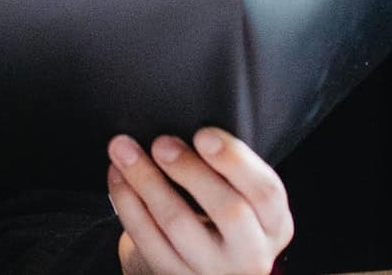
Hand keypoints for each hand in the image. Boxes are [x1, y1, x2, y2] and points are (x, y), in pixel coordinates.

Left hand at [106, 128, 292, 274]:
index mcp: (274, 225)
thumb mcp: (242, 196)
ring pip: (178, 224)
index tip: (204, 134)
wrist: (202, 266)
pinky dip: (127, 202)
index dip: (235, 160)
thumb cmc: (222, 218)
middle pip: (227, 210)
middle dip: (190, 170)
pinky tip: (118, 177)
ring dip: (146, 180)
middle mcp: (250, 253)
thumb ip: (230, 170)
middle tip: (161, 143)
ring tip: (125, 151)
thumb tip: (190, 131)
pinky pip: (146, 238)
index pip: (266, 192)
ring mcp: (212, 271)